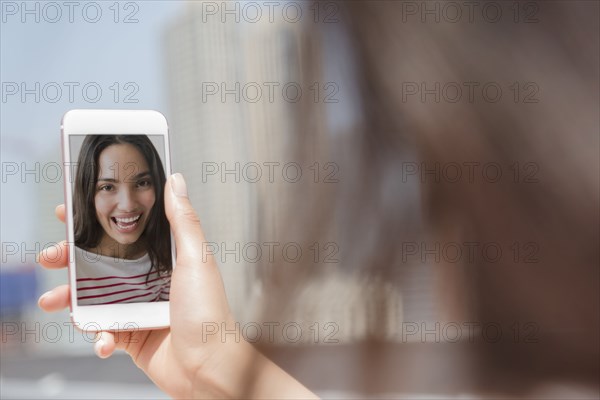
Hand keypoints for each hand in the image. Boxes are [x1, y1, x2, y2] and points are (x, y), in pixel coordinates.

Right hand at [38, 173, 317, 398]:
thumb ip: (183, 221)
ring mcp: (139, 310)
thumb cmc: (209, 314)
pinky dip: (98, 337)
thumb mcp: (195, 259)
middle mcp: (149, 282)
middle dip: (71, 261)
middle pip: (101, 266)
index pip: (124, 235)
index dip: (96, 225)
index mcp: (164, 260)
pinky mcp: (133, 337)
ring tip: (53, 300)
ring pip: (95, 299)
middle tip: (51, 257)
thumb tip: (176, 182)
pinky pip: (104, 333)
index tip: (69, 214)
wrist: (210, 367)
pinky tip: (104, 339)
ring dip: (71, 300)